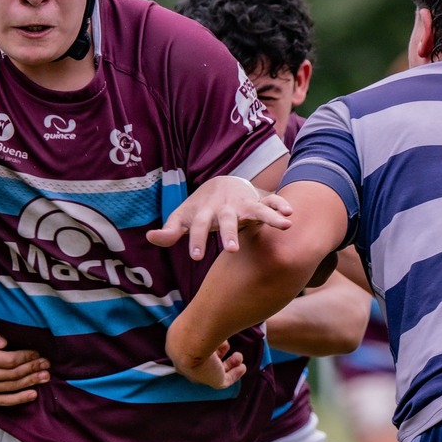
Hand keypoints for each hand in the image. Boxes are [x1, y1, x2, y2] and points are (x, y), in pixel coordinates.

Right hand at [0, 323, 47, 406]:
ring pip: (11, 387)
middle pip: (12, 374)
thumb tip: (3, 343)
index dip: (26, 357)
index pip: (8, 360)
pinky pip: (5, 401)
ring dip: (31, 382)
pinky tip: (34, 394)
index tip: (38, 353)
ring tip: (46, 376)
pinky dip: (21, 398)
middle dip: (32, 369)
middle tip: (46, 364)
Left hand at [145, 176, 291, 260]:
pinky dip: (280, 205)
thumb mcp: (183, 217)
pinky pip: (271, 202)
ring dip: (268, 217)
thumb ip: (170, 230)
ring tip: (285, 225)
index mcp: (204, 212)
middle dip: (228, 232)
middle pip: (226, 219)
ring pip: (256, 209)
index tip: (197, 257)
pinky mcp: (258, 202)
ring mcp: (242, 204)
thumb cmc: (200, 208)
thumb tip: (150, 237)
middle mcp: (224, 207)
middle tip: (231, 250)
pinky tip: (291, 213)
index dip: (196, 241)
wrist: (221, 183)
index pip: (198, 227)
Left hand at [166, 319, 245, 388]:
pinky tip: (243, 367)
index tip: (217, 337)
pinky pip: (224, 381)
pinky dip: (234, 375)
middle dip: (217, 354)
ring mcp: (199, 374)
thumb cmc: (192, 323)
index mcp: (178, 346)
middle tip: (227, 346)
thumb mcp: (192, 315)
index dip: (206, 344)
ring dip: (228, 364)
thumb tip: (207, 304)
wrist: (191, 341)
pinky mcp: (212, 381)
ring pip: (214, 371)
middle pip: (203, 362)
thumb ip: (201, 315)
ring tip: (239, 356)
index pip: (191, 349)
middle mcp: (187, 363)